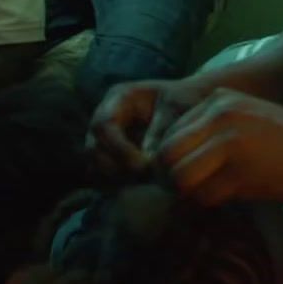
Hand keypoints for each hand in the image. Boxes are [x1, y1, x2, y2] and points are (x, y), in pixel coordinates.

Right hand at [87, 77, 216, 181]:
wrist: (189, 105)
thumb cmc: (184, 101)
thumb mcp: (176, 108)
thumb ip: (160, 132)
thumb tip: (147, 161)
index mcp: (119, 98)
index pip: (103, 125)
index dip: (118, 148)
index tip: (143, 165)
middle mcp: (105, 119)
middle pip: (93, 149)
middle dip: (116, 167)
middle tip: (146, 177)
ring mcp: (104, 140)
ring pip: (95, 168)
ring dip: (117, 179)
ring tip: (146, 181)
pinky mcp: (110, 160)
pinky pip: (103, 180)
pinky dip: (119, 186)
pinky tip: (142, 184)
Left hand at [152, 88, 282, 207]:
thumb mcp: (243, 116)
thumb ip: (208, 129)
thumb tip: (169, 159)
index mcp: (217, 99)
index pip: (169, 131)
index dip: (170, 157)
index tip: (184, 171)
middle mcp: (218, 115)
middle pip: (166, 154)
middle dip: (170, 176)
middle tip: (186, 188)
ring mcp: (228, 143)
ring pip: (180, 177)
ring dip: (188, 192)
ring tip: (208, 192)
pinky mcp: (239, 172)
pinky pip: (204, 196)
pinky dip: (210, 202)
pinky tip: (229, 195)